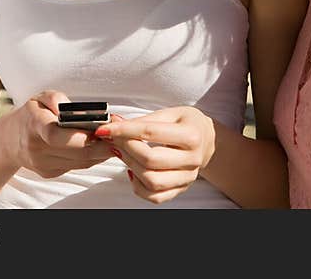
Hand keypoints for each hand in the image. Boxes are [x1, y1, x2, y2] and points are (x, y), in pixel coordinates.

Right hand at [8, 90, 112, 178]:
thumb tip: (71, 109)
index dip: (80, 137)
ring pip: (80, 162)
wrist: (9, 140)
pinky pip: (76, 166)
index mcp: (34, 125)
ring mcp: (42, 164)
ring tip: (115, 141)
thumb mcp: (40, 98)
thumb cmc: (31, 114)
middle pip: (75, 153)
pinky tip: (100, 148)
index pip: (55, 135)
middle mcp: (37, 148)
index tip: (101, 132)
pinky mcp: (49, 173)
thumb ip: (56, 99)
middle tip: (119, 137)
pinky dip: (91, 158)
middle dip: (101, 146)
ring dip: (100, 153)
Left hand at [95, 106, 215, 203]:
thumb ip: (142, 120)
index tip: (104, 129)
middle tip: (113, 139)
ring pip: (152, 181)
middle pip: (150, 159)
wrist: (206, 139)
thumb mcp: (169, 113)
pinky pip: (155, 197)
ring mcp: (187, 177)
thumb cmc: (185, 123)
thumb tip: (113, 122)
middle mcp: (192, 159)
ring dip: (130, 166)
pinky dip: (138, 186)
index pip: (150, 133)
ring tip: (123, 153)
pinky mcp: (181, 189)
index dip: (123, 130)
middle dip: (125, 148)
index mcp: (191, 135)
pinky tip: (133, 170)